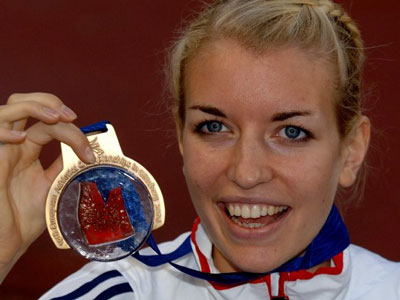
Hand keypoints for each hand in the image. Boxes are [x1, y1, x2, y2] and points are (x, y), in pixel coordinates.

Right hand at [0, 93, 94, 282]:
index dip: (71, 130)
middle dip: (49, 101)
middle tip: (71, 117)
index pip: (48, 124)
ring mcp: (0, 151)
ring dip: (34, 106)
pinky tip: (21, 139)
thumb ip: (64, 165)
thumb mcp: (53, 186)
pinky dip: (4, 129)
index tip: (90, 154)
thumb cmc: (24, 218)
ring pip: (7, 110)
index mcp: (27, 149)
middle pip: (23, 102)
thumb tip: (87, 150)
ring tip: (56, 118)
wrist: (6, 243)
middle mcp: (12, 145)